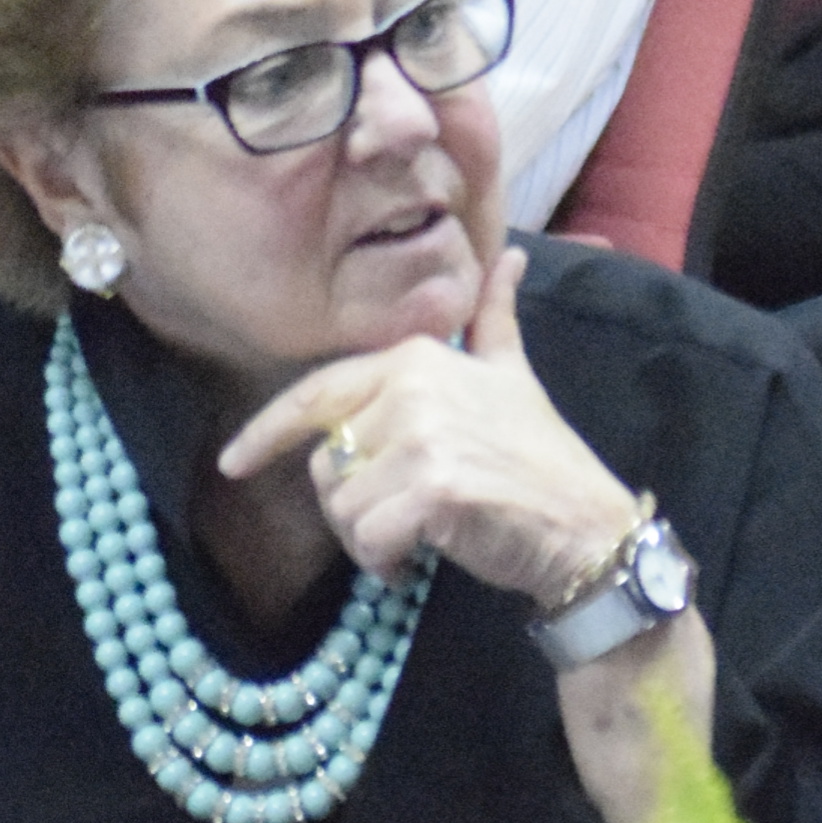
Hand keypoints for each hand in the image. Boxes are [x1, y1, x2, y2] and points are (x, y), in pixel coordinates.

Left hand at [217, 246, 645, 612]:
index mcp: (417, 360)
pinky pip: (368, 537)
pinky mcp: (433, 490)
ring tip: (412, 543)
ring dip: (367, 541)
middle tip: (396, 523)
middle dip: (350, 505)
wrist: (588, 526)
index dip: (267, 432)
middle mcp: (414, 390)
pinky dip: (384, 562)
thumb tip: (511, 258)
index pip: (317, 394)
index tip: (234, 464)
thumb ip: (495, 320)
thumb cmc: (542, 460)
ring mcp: (423, 438)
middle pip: (327, 462)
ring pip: (343, 507)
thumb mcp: (516, 377)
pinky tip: (413, 564)